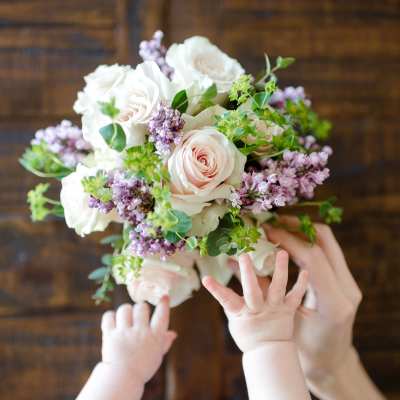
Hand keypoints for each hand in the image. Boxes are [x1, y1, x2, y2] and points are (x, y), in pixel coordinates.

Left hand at [101, 297, 176, 383]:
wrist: (122, 380)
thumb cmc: (142, 367)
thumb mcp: (157, 356)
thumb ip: (164, 342)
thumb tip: (173, 333)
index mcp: (155, 337)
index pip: (162, 315)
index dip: (164, 304)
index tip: (164, 297)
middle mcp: (140, 333)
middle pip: (141, 307)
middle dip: (140, 308)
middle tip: (137, 315)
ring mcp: (124, 333)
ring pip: (125, 309)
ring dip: (125, 311)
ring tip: (125, 318)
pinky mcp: (110, 335)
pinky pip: (109, 316)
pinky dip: (110, 316)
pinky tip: (113, 322)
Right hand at [203, 250, 307, 352]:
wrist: (268, 350)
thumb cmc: (247, 331)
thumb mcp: (235, 316)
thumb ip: (232, 294)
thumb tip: (225, 267)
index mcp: (242, 312)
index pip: (226, 299)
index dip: (216, 289)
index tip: (206, 278)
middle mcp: (258, 309)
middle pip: (252, 291)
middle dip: (247, 274)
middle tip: (243, 256)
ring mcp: (274, 309)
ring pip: (278, 288)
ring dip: (280, 270)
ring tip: (282, 253)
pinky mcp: (288, 310)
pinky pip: (296, 296)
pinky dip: (301, 284)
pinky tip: (305, 271)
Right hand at [265, 218, 362, 385]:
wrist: (330, 362)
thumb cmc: (302, 349)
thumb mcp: (280, 319)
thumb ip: (262, 288)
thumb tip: (231, 262)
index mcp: (333, 301)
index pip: (311, 256)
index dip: (287, 238)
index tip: (266, 230)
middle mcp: (346, 289)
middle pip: (324, 240)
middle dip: (297, 226)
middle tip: (273, 222)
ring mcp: (349, 284)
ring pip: (328, 243)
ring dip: (303, 231)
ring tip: (280, 227)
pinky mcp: (345, 282)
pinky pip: (328, 252)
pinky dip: (309, 242)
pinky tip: (291, 242)